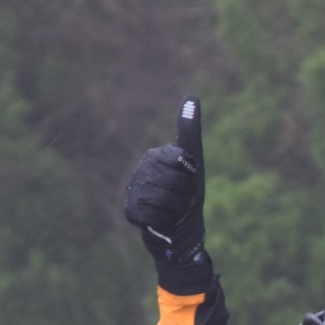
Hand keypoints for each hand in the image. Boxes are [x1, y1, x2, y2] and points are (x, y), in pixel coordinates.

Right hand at [123, 96, 205, 263]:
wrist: (180, 229)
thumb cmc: (188, 194)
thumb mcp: (194, 161)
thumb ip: (189, 130)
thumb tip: (191, 95)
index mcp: (157, 155)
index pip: (180, 161)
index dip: (190, 175)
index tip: (188, 180)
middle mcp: (141, 169)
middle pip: (174, 182)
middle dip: (184, 195)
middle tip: (181, 199)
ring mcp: (133, 189)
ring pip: (164, 198)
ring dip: (176, 208)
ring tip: (173, 209)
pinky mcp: (130, 210)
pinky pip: (153, 213)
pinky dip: (164, 220)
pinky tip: (162, 219)